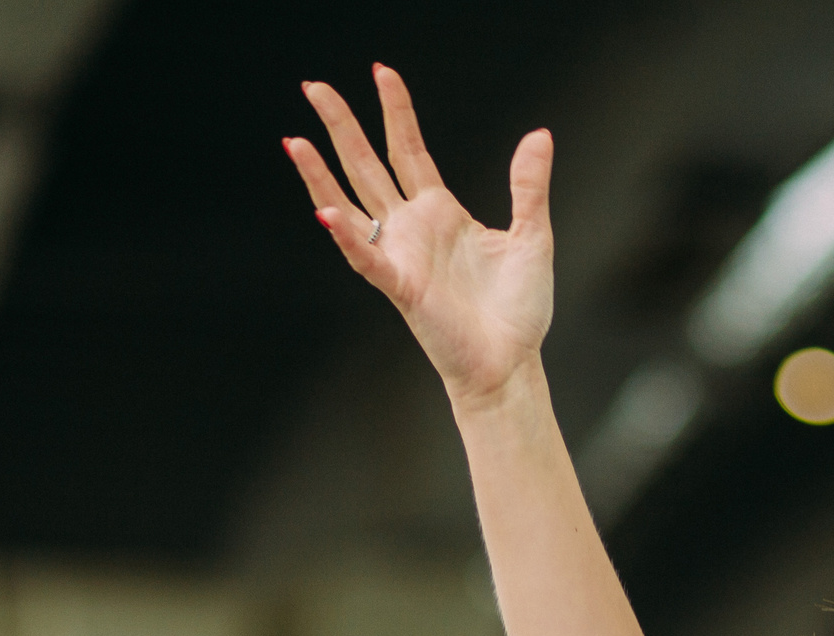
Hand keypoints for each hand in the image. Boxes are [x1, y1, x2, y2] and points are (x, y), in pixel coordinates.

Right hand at [284, 66, 554, 409]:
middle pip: (368, 165)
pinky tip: (327, 211)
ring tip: (295, 141)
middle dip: (341, 126)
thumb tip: (539, 134)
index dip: (395, 112)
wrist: (512, 364)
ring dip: (321, 175)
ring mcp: (402, 257)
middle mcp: (413, 229)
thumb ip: (529, 185)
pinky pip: (367, 258)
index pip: (409, 150)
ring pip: (352, 205)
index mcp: (441, 213)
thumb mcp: (532, 236)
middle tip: (313, 87)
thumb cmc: (518, 310)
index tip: (381, 72)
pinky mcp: (401, 288)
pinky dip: (348, 236)